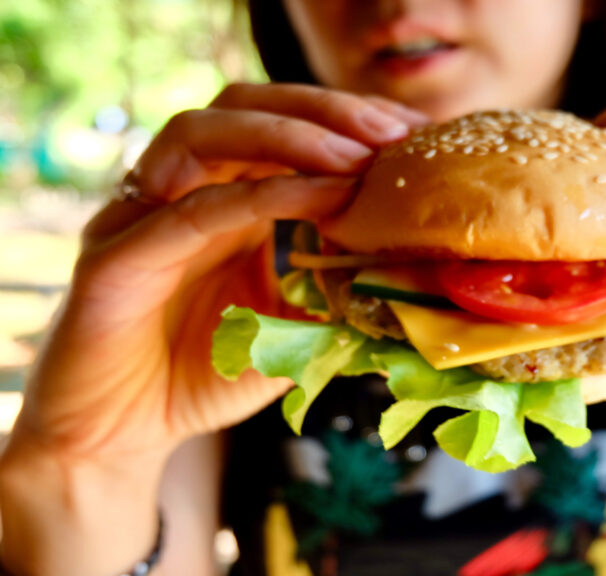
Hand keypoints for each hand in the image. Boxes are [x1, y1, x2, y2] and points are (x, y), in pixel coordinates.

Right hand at [11, 84, 428, 469]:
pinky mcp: (114, 258)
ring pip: (202, 133)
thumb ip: (335, 291)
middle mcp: (175, 190)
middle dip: (324, 110)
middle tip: (393, 134)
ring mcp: (139, 216)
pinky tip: (322, 198)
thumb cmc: (202, 374)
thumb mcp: (290, 325)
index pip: (279, 125)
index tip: (411, 132)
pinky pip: (189, 211)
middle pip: (242, 106)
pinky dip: (260, 196)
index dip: (346, 118)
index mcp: (218, 195)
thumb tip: (412, 273)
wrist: (117, 436)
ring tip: (358, 158)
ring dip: (289, 135)